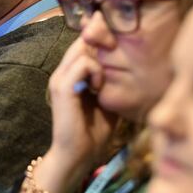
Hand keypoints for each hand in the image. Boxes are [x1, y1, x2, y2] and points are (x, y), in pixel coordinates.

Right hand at [22, 38, 119, 192]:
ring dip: (99, 62)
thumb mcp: (108, 100)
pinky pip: (82, 64)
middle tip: (117, 51)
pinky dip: (95, 72)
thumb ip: (112, 81)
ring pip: (82, 48)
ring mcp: (60, 78)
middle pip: (82, 40)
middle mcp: (62, 72)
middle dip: (101, 41)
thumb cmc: (94, 131)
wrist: (78, 155)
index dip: (99, 37)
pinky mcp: (62, 87)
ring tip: (103, 83)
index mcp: (71, 74)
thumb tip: (132, 67)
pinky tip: (99, 88)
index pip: (83, 43)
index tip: (117, 40)